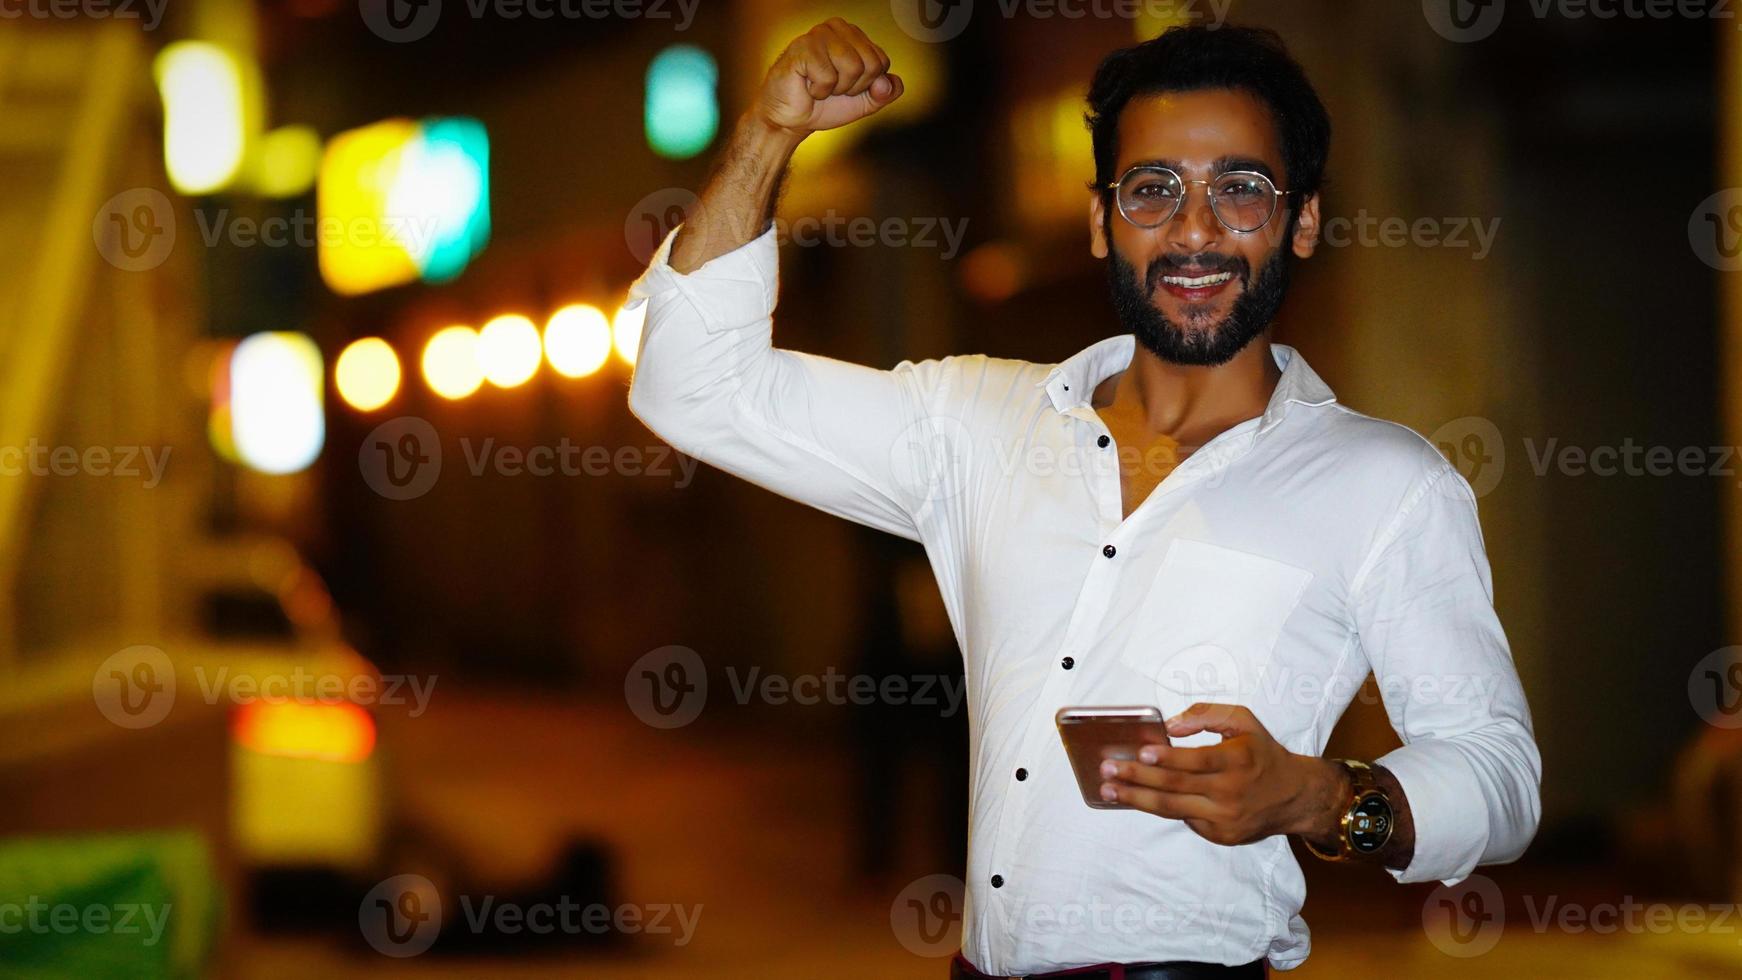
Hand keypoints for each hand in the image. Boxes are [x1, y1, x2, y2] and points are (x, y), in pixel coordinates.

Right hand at [755, 18, 903, 135]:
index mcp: (854, 35)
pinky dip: (818, 90)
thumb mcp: (863, 102)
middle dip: (853, 87)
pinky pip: (828, 76)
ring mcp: (819, 34)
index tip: (846, 88)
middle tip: (831, 88)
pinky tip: (806, 84)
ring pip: (852, 67)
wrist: (791, 119)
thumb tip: (890, 84)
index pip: (881, 62)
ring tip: (819, 85)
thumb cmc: (823, 105)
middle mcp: (838, 28)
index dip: (866, 85)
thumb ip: (884, 93)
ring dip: (835, 88)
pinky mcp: (803, 47)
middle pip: (870, 64)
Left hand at [1097, 702, 1346, 846]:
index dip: (1167, 759)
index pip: (1197, 760)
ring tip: (1109, 791)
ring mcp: (1225, 818)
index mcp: (1238, 760)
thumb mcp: (1244, 721)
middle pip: (1176, 787)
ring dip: (1136, 799)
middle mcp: (1231, 792)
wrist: (1295, 796)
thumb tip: (1171, 727)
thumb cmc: (1262, 753)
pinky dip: (1159, 808)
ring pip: (1172, 809)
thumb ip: (1207, 715)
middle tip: (1108, 770)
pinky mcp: (1221, 835)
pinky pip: (1184, 820)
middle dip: (1137, 778)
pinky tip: (1136, 799)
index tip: (1141, 753)